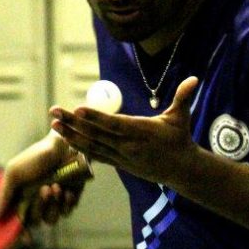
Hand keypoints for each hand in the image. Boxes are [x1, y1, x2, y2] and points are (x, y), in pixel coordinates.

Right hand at [0, 132, 83, 224]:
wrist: (64, 145)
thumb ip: (5, 193)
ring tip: (56, 186)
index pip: (19, 220)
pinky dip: (66, 203)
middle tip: (45, 188)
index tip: (25, 239)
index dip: (21, 232)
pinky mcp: (69, 198)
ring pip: (52, 219)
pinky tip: (68, 189)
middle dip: (40, 207)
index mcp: (21, 197)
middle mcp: (37, 202)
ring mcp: (54, 201)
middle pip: (36, 221)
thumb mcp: (15, 172)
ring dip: (53, 205)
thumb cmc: (37, 156)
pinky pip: (67, 212)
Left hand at [51, 76, 200, 186]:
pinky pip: (96, 155)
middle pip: (96, 134)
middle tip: (54, 111)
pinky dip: (80, 147)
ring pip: (92, 146)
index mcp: (141, 131)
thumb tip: (195, 78)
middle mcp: (128, 146)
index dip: (96, 118)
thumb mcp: (181, 117)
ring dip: (71, 135)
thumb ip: (183, 97)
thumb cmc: (180, 139)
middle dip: (73, 123)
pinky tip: (66, 139)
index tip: (77, 109)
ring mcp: (121, 156)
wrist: (181, 169)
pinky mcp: (119, 163)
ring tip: (53, 125)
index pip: (114, 124)